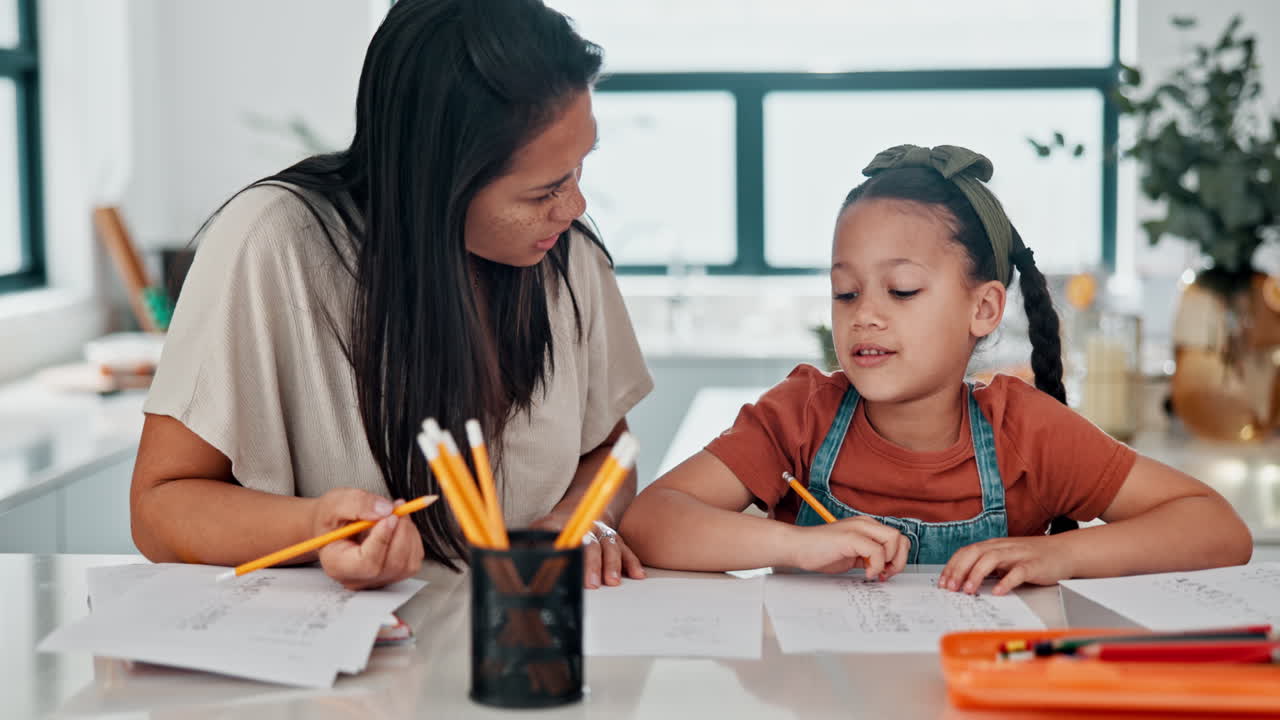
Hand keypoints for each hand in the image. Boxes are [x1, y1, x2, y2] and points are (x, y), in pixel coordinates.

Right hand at [311, 488, 424, 590]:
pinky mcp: (394, 573)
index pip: (367, 564)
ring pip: (407, 563)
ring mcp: (377, 579)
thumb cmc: (331, 519)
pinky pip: (414, 559)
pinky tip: (399, 525)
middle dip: (401, 532)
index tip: (389, 517)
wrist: (334, 527)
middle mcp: (358, 578)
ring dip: (408, 532)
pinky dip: (412, 537)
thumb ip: (358, 504)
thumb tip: (385, 510)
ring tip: (395, 514)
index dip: (382, 540)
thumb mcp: (336, 502)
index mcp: (337, 564)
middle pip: (392, 565)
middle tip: (396, 509)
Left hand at [531, 513, 645, 588]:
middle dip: (592, 564)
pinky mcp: (614, 539)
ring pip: (610, 546)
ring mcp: (602, 532)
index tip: (569, 566)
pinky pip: (625, 549)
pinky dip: (632, 562)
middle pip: (590, 544)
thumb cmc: (554, 527)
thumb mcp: (538, 530)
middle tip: (592, 583)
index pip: (566, 538)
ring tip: (613, 582)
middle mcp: (586, 527)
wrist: (579, 508)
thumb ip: (530, 543)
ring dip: (612, 564)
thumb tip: (513, 557)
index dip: (569, 553)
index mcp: (564, 525)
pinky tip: (637, 575)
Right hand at [784, 516, 908, 579]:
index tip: (887, 572)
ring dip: (890, 561)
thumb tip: (887, 569)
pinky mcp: (851, 537)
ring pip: (894, 540)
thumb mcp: (852, 554)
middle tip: (885, 574)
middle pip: (900, 538)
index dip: (898, 557)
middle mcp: (865, 524)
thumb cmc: (820, 551)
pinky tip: (866, 573)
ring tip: (876, 572)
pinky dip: (877, 566)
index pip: (897, 538)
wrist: (797, 547)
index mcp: (866, 526)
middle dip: (899, 560)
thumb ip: (869, 557)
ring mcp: (858, 528)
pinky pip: (877, 551)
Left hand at [939, 535, 1073, 595]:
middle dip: (959, 570)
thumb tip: (963, 581)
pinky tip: (997, 592)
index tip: (942, 583)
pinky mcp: (1034, 565)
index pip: (966, 552)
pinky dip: (1006, 582)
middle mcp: (1002, 547)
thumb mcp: (1005, 559)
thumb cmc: (1032, 557)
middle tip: (950, 588)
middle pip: (974, 553)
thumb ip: (987, 566)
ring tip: (968, 590)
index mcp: (993, 545)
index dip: (952, 566)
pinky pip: (1018, 572)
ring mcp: (1018, 555)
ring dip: (976, 575)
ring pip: (991, 559)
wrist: (1064, 551)